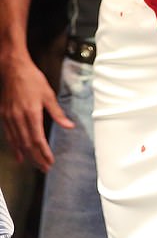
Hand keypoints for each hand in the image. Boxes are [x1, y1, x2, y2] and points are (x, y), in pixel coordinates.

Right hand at [0, 55, 73, 171]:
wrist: (13, 69)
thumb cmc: (32, 79)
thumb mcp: (49, 94)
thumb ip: (58, 113)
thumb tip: (69, 126)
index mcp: (32, 113)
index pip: (38, 140)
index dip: (43, 153)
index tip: (49, 162)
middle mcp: (19, 118)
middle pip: (27, 144)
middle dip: (36, 158)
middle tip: (44, 168)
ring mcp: (9, 118)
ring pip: (17, 142)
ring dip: (26, 155)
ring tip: (33, 165)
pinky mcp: (4, 115)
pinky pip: (9, 135)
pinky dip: (14, 146)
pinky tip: (18, 153)